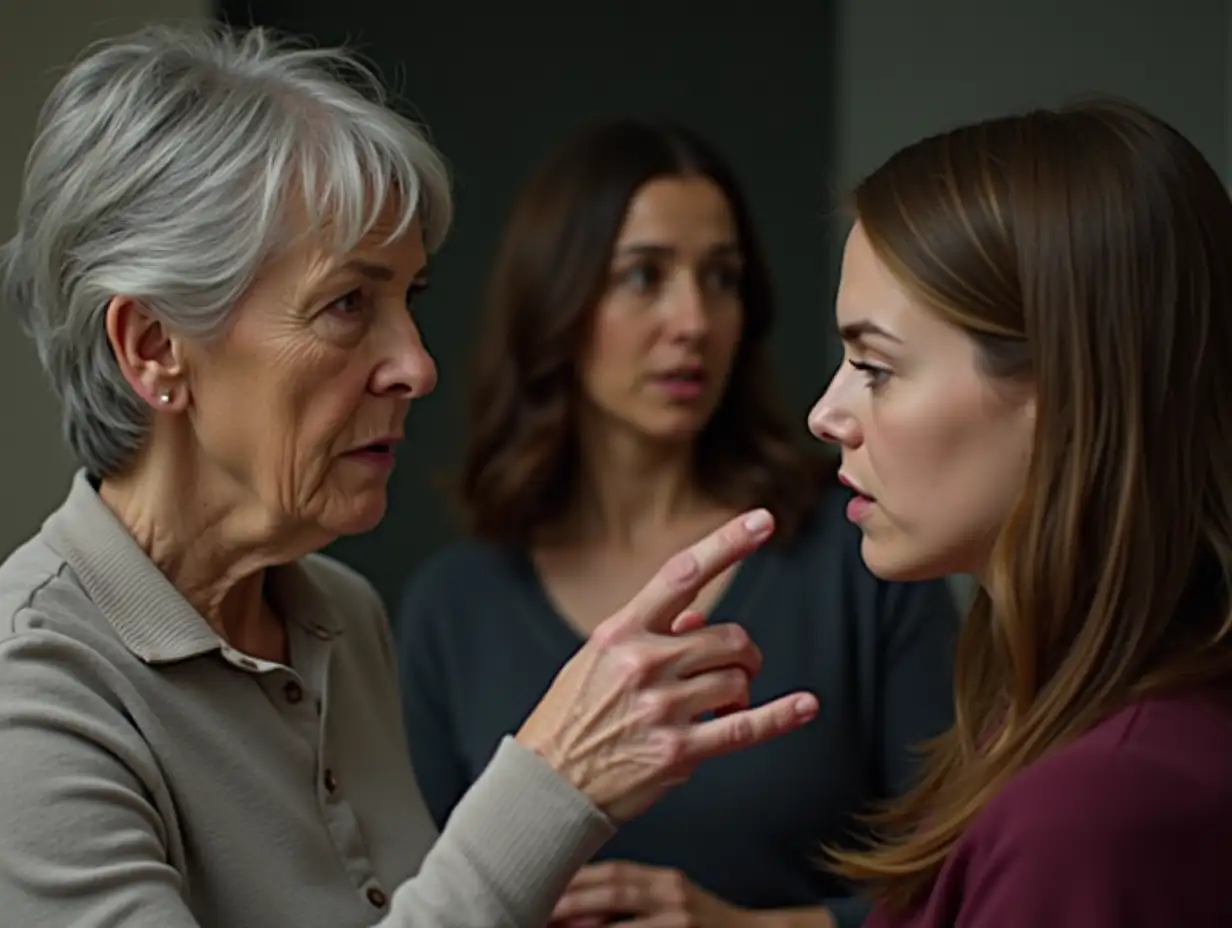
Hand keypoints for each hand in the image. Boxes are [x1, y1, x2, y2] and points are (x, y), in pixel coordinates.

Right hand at [515, 509, 818, 822]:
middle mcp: (643, 663)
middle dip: (743, 655)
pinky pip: (745, 727)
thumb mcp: (596, 661)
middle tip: (738, 671)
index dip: (727, 543)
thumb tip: (696, 621)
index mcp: (620, 632)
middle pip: (728, 639)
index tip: (762, 520)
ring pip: (737, 681)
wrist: (547, 785)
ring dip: (741, 691)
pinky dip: (782, 716)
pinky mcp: (679, 751)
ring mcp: (662, 708)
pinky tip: (805, 706)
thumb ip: (647, 635)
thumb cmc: (571, 718)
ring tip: (721, 707)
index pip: (682, 574)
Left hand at [551, 861, 744, 927]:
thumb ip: (635, 898)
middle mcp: (671, 895)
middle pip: (613, 890)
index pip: (615, 870)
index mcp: (665, 880)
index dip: (578, 877)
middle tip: (538, 908)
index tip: (544, 882)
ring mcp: (678, 920)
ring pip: (620, 924)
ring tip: (552, 927)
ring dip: (584, 926)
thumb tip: (583, 910)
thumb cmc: (705, 924)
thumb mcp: (673, 901)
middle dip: (572, 900)